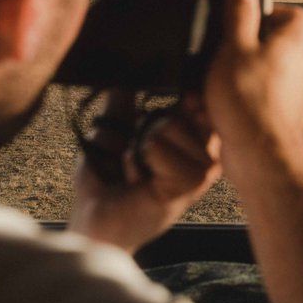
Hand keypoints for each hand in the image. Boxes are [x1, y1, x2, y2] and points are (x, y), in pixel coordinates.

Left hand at [69, 92, 221, 252]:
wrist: (96, 222)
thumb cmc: (106, 186)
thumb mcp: (113, 137)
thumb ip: (122, 109)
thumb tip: (123, 80)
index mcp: (195, 144)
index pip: (201, 105)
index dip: (186, 101)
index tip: (175, 104)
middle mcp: (205, 155)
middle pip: (181, 111)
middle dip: (150, 130)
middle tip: (140, 160)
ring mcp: (202, 170)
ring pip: (170, 126)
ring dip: (141, 148)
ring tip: (138, 173)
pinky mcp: (191, 182)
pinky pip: (158, 147)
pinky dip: (137, 162)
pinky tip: (138, 183)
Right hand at [203, 0, 302, 179]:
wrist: (261, 155)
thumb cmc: (248, 99)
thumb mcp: (234, 47)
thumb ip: (240, 15)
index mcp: (299, 40)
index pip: (291, 13)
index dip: (264, 15)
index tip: (239, 23)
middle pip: (278, 43)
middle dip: (247, 50)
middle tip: (221, 58)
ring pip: (269, 72)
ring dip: (241, 77)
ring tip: (212, 88)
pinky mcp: (291, 113)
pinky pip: (266, 97)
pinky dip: (245, 100)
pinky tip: (217, 110)